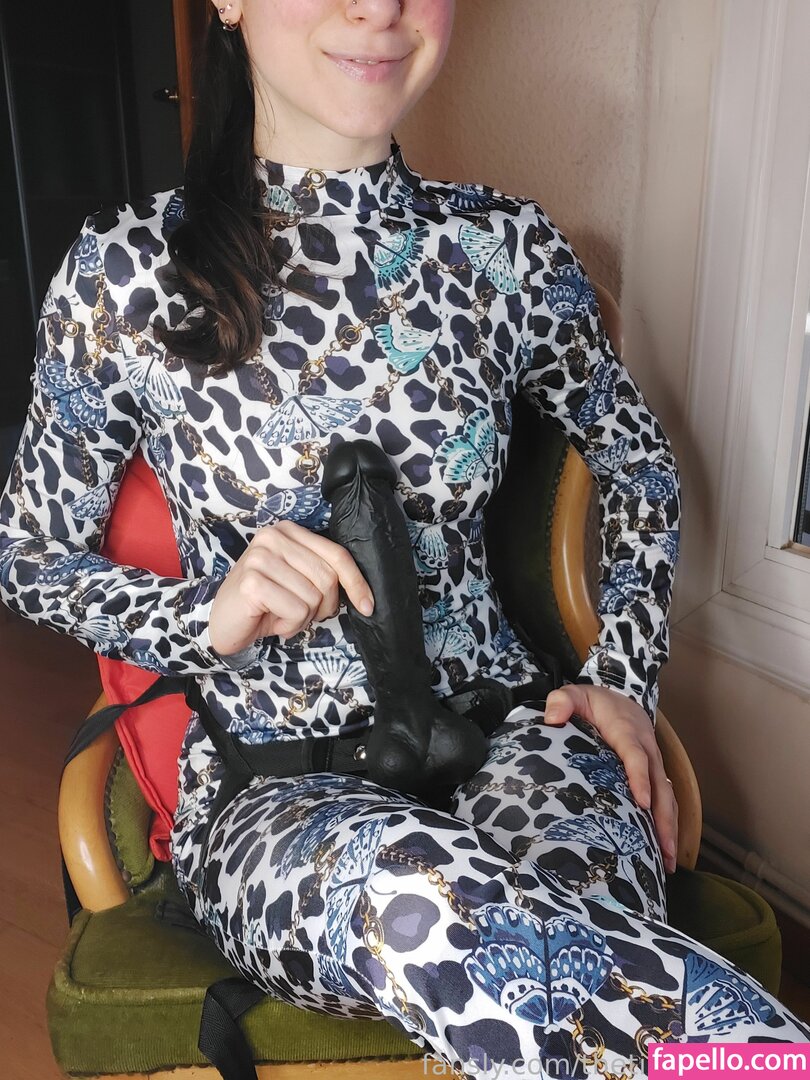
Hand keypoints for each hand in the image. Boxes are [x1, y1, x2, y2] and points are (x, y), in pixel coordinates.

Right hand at [209, 520, 374, 655]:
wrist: (223, 623)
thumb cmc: (265, 604)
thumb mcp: (299, 582)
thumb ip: (323, 575)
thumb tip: (362, 593)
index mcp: (288, 531)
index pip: (337, 554)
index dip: (356, 582)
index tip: (368, 605)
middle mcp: (273, 537)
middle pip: (328, 577)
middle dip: (323, 606)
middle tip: (301, 613)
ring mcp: (260, 558)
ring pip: (313, 598)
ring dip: (302, 618)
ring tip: (281, 614)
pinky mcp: (252, 582)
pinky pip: (295, 610)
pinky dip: (289, 625)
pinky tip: (271, 620)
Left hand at [543, 683, 678, 873]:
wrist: (617, 696)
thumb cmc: (593, 702)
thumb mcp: (574, 694)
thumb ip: (562, 701)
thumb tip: (553, 717)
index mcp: (627, 732)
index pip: (635, 756)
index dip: (639, 778)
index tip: (641, 803)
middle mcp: (647, 749)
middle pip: (660, 785)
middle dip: (663, 818)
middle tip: (663, 850)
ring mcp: (654, 763)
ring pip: (667, 797)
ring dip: (669, 828)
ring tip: (668, 862)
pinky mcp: (654, 773)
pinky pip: (665, 799)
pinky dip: (667, 824)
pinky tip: (663, 851)